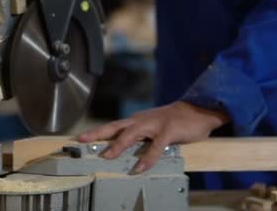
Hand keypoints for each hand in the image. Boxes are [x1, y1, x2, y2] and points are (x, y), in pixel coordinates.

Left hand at [78, 101, 228, 173]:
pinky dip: (147, 158)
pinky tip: (140, 168)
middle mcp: (141, 120)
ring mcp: (154, 124)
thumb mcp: (152, 127)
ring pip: (132, 134)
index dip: (95, 132)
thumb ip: (139, 137)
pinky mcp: (169, 131)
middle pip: (115, 127)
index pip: (112, 126)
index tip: (79, 139)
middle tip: (82, 141)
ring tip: (106, 156)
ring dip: (118, 145)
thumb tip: (122, 150)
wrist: (197, 109)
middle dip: (97, 134)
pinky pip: (156, 146)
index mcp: (136, 120)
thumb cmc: (173, 121)